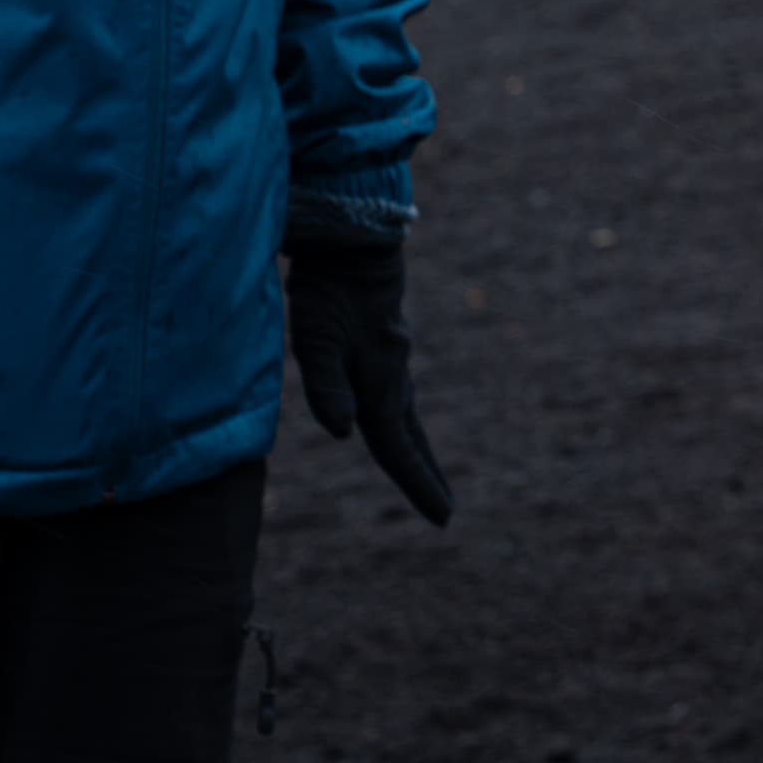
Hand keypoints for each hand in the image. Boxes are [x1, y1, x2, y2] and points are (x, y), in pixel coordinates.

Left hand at [284, 239, 453, 525]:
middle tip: (444, 512)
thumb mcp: (318, 341)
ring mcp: (392, 362)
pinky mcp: (382, 349)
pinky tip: (397, 419)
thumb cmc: (328, 294)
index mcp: (381, 384)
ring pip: (408, 418)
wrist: (352, 244)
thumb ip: (327, 387)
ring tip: (426, 476)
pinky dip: (403, 422)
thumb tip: (345, 434)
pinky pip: (398, 397)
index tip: (443, 518)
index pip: (398, 446)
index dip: (417, 484)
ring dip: (418, 451)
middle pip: (411, 438)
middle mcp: (394, 378)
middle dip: (425, 476)